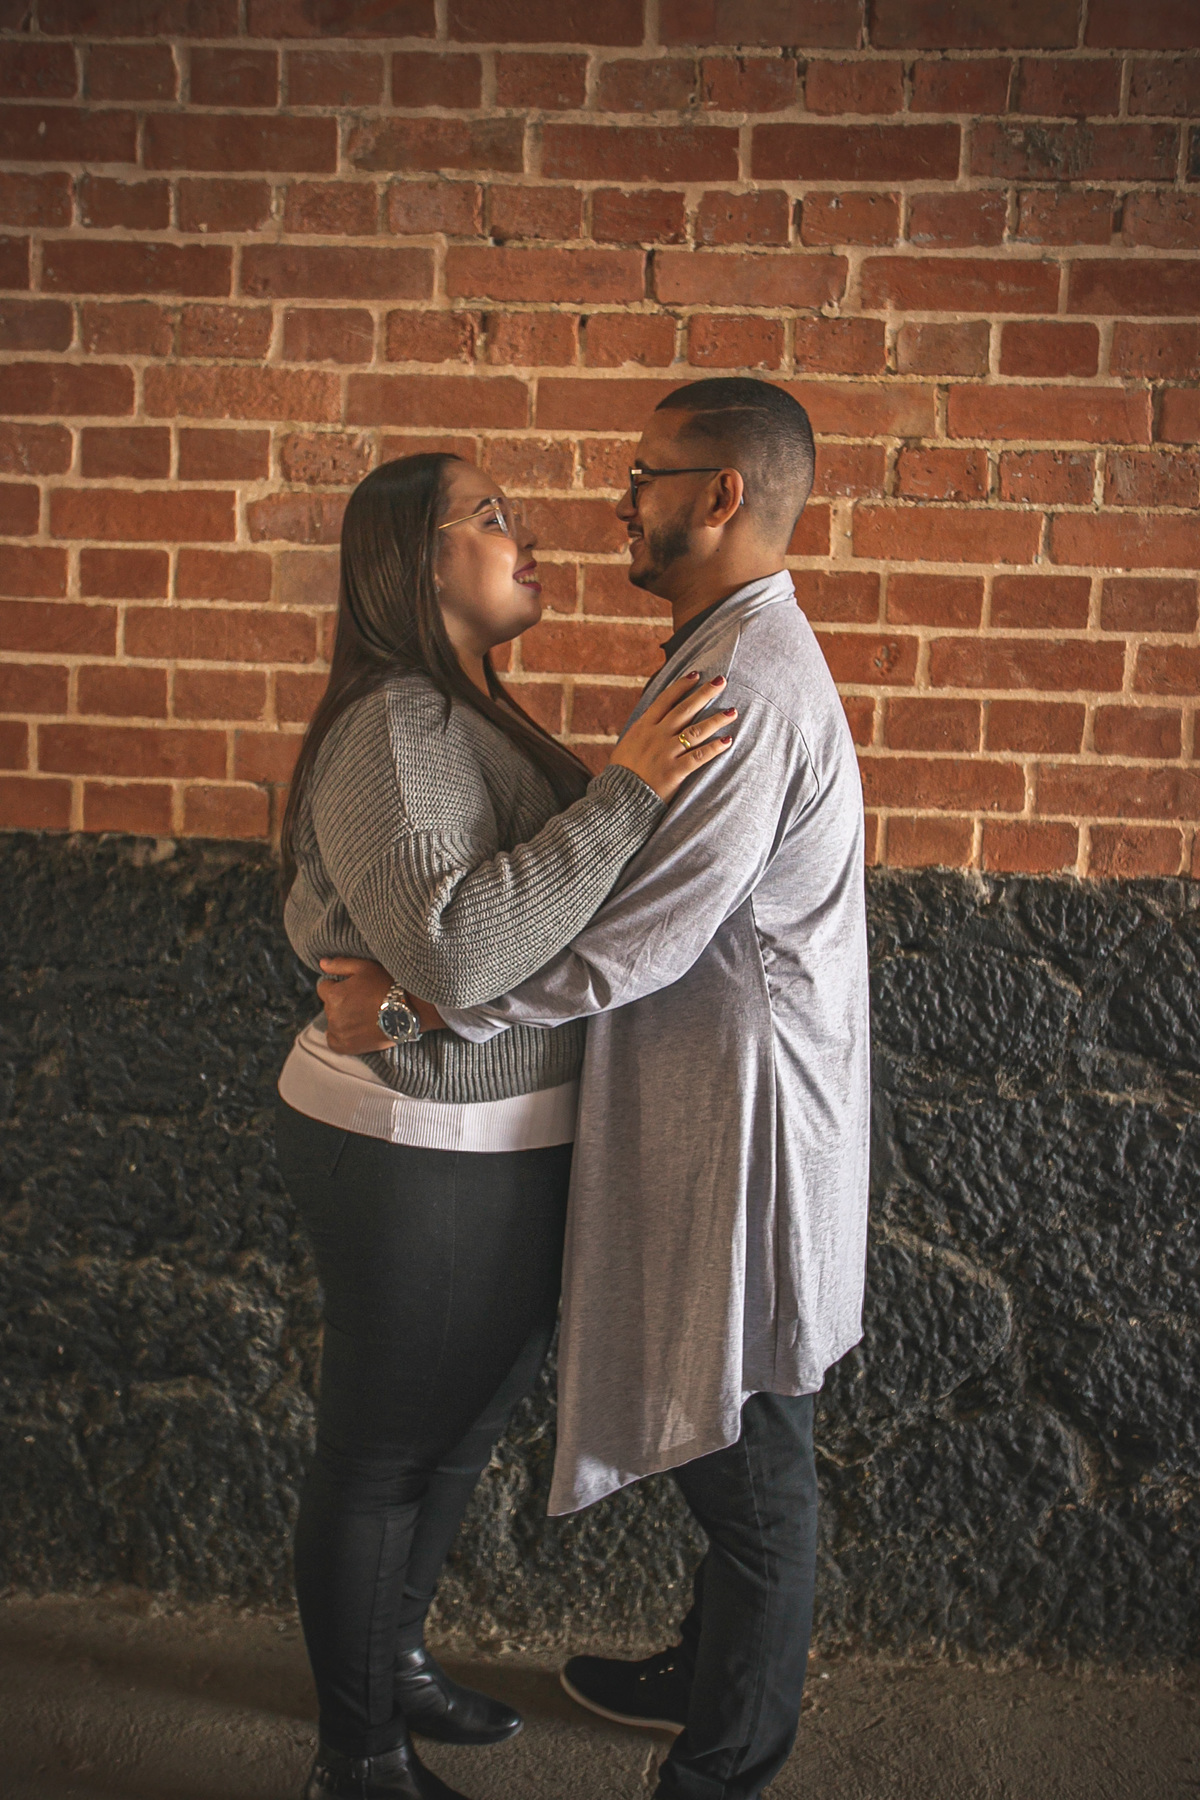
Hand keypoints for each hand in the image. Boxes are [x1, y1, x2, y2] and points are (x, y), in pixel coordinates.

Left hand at [317, 958, 444, 1053]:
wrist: (406, 1011)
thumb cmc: (387, 986)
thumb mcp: (364, 967)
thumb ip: (340, 964)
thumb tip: (321, 964)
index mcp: (334, 994)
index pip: (324, 987)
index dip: (338, 985)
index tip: (353, 987)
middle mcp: (333, 1014)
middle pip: (329, 1005)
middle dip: (341, 1001)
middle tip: (361, 1000)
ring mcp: (339, 1032)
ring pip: (332, 1022)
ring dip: (341, 1018)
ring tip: (362, 1015)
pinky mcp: (347, 1046)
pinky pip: (333, 1041)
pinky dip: (339, 1036)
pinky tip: (353, 1029)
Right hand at [608, 672, 735, 801]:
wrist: (618, 799)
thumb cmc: (622, 774)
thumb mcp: (626, 745)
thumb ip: (642, 732)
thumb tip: (652, 721)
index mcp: (642, 727)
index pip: (665, 700)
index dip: (681, 686)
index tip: (696, 674)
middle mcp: (655, 736)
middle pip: (684, 710)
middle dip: (704, 693)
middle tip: (722, 681)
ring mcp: (665, 753)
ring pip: (695, 731)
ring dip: (716, 720)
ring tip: (732, 711)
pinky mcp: (674, 772)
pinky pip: (698, 757)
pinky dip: (714, 748)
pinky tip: (728, 741)